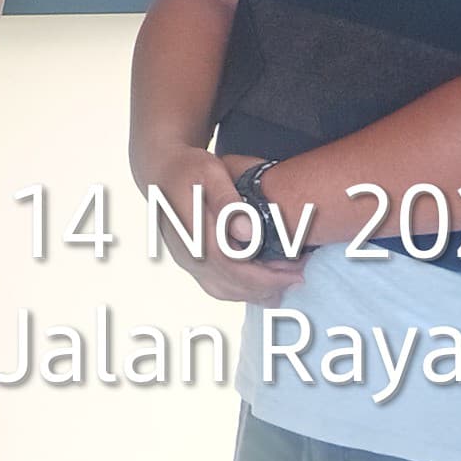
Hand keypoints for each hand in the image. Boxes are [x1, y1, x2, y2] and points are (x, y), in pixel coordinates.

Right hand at [143, 147, 304, 304]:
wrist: (160, 170)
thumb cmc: (188, 168)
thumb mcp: (211, 173)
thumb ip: (228, 202)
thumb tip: (248, 233)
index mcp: (194, 234)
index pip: (234, 267)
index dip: (267, 276)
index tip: (296, 271)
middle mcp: (188, 255)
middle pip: (232, 285)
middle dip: (270, 285)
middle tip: (299, 274)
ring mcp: (188, 261)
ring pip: (224, 291)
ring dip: (257, 292)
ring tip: (286, 280)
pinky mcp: (191, 263)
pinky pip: (218, 287)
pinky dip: (243, 291)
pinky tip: (263, 284)